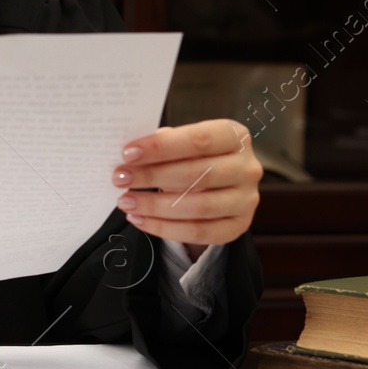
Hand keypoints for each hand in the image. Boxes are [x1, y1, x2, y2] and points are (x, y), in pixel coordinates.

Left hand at [112, 119, 261, 258]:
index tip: (128, 153)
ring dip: (155, 206)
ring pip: (198, 207)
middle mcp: (247, 168)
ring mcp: (247, 199)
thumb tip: (131, 155)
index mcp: (236, 136)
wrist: (223, 185)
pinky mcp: (238, 226)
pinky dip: (165, 228)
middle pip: (197, 174)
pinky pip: (199, 232)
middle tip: (120, 178)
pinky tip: (140, 220)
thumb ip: (165, 144)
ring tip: (126, 201)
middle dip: (152, 177)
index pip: (199, 139)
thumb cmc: (197, 156)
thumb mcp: (186, 142)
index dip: (162, 147)